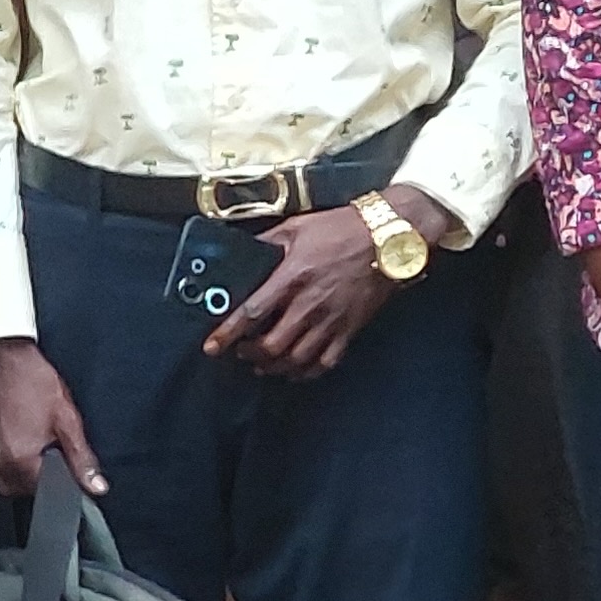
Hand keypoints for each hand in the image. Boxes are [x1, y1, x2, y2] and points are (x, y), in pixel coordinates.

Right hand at [0, 339, 98, 501]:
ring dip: (19, 475)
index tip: (65, 464)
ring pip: (3, 483)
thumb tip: (96, 487)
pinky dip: (3, 465)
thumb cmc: (33, 381)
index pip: (45, 493)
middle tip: (51, 453)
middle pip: (21, 492)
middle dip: (37, 481)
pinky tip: (15, 445)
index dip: (59, 481)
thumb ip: (81, 458)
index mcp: (19, 460)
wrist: (3, 355)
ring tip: (33, 448)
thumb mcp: (67, 419)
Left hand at [206, 207, 401, 380]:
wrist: (388, 239)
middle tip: (240, 352)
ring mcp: (331, 320)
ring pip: (296, 360)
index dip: (228, 333)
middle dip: (250, 354)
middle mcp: (310, 304)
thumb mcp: (296, 228)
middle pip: (272, 346)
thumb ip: (266, 242)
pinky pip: (325, 362)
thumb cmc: (342, 230)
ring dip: (274, 367)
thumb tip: (241, 251)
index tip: (212, 347)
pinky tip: (295, 369)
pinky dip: (306, 372)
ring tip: (262, 364)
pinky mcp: (349, 329)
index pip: (252, 312)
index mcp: (292, 277)